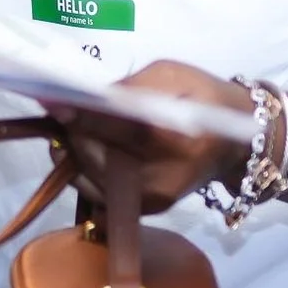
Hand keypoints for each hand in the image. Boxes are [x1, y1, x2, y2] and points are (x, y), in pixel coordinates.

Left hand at [50, 61, 253, 213]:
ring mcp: (151, 200)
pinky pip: (97, 189)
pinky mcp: (145, 210)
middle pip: (93, 155)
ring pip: (87, 175)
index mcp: (175, 139)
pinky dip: (85, 166)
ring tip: (79, 125)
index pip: (116, 128)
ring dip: (75, 149)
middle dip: (73, 130)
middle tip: (65, 107)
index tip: (48, 98)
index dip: (79, 114)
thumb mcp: (171, 76)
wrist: (238, 143)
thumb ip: (128, 87)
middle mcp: (161, 178)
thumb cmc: (205, 99)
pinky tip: (91, 146)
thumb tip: (82, 94)